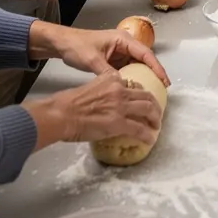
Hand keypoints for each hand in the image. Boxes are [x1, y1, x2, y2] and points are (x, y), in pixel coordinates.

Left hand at [27, 21, 168, 83]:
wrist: (62, 43)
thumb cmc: (77, 46)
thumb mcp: (92, 59)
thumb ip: (107, 72)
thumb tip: (121, 85)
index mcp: (123, 40)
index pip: (145, 54)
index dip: (156, 67)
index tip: (164, 80)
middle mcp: (125, 45)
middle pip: (144, 60)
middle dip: (154, 73)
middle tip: (161, 90)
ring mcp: (120, 52)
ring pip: (137, 65)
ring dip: (143, 77)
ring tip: (151, 92)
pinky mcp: (114, 60)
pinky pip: (128, 69)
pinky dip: (132, 79)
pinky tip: (134, 90)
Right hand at [29, 71, 163, 147]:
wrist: (60, 113)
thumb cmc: (68, 103)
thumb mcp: (90, 87)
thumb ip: (103, 91)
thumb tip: (107, 103)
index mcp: (112, 78)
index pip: (134, 84)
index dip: (141, 94)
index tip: (143, 101)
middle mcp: (120, 89)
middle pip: (146, 95)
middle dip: (154, 105)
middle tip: (156, 114)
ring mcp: (121, 106)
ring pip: (148, 109)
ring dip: (155, 118)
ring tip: (156, 126)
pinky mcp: (119, 122)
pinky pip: (139, 129)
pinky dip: (147, 134)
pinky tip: (150, 139)